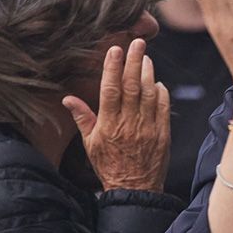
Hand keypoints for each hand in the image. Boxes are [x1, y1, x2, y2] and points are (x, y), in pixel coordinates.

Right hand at [63, 38, 169, 191]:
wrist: (134, 190)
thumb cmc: (109, 166)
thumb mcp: (90, 144)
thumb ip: (82, 118)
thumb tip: (68, 99)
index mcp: (109, 124)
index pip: (110, 89)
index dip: (112, 68)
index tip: (115, 50)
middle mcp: (129, 122)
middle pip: (132, 86)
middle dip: (134, 61)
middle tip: (138, 42)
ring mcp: (148, 127)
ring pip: (150, 93)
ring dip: (149, 73)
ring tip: (145, 57)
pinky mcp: (163, 133)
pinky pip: (164, 107)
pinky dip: (162, 92)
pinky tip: (157, 82)